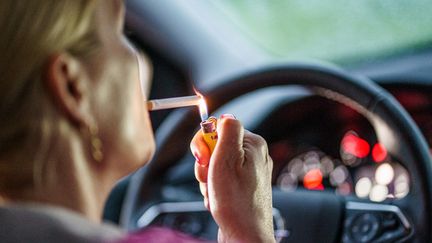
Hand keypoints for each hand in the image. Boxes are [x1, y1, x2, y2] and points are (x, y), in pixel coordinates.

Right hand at [190, 116, 274, 242]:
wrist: (245, 236)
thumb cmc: (236, 201)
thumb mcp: (227, 158)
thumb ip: (227, 130)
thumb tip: (226, 115)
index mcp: (252, 144)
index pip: (219, 127)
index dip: (205, 142)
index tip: (203, 157)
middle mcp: (253, 156)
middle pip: (215, 147)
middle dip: (205, 164)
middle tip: (209, 177)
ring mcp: (247, 173)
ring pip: (214, 166)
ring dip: (207, 180)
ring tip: (215, 192)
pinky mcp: (241, 188)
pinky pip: (219, 181)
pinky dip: (213, 190)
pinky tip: (218, 200)